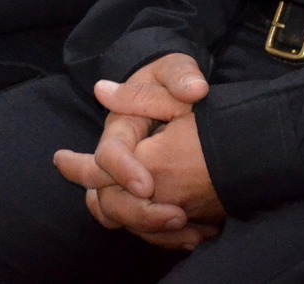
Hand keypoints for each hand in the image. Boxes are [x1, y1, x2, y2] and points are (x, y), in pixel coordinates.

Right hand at [53, 55, 220, 249]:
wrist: (179, 93)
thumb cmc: (172, 78)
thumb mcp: (175, 67)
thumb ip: (181, 76)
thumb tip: (194, 90)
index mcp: (119, 127)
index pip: (108, 155)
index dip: (123, 171)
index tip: (148, 186)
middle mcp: (117, 159)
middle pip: (105, 197)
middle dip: (138, 213)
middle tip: (177, 216)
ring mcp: (125, 181)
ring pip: (119, 217)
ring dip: (151, 230)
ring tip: (190, 230)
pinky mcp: (143, 197)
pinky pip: (141, 226)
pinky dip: (165, 236)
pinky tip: (198, 234)